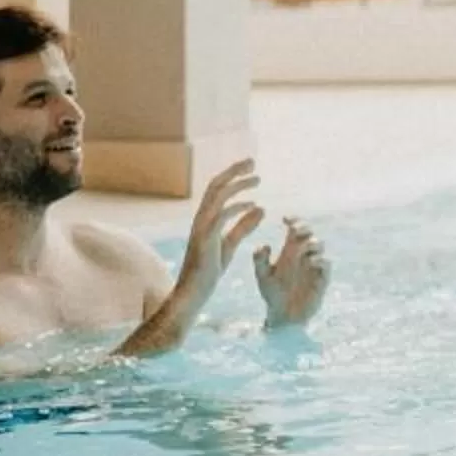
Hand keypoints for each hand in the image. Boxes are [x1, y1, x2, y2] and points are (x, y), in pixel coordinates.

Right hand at [164, 160, 265, 324]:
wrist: (193, 294)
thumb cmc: (209, 271)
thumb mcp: (231, 244)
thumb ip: (244, 226)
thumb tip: (261, 207)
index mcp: (206, 219)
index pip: (217, 190)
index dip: (233, 176)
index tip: (252, 168)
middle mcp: (200, 219)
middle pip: (215, 186)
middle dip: (234, 171)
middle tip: (253, 161)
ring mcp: (200, 228)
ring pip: (216, 197)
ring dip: (238, 185)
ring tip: (258, 178)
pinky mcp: (205, 240)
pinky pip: (221, 216)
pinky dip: (237, 208)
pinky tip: (253, 205)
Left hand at [254, 217, 330, 330]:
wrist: (283, 316)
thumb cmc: (272, 294)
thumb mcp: (263, 277)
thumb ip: (260, 261)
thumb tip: (264, 245)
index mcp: (290, 250)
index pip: (296, 229)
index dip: (293, 220)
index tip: (285, 219)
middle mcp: (304, 254)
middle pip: (309, 233)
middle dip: (304, 228)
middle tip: (294, 229)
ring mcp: (314, 266)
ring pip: (319, 245)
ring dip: (311, 243)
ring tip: (302, 247)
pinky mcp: (322, 278)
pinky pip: (326, 264)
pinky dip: (319, 260)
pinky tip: (310, 262)